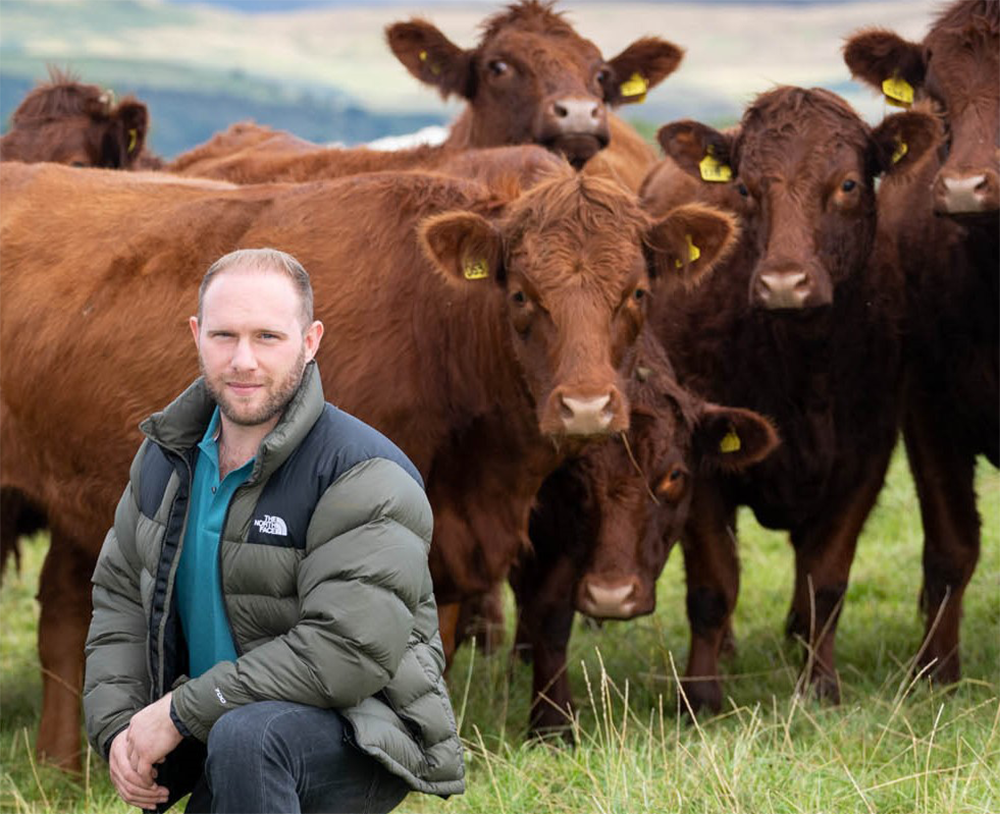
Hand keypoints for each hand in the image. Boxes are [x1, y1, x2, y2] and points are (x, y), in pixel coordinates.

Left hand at [110, 693, 183, 807]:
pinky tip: (153, 783)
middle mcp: (133, 735)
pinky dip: (147, 780)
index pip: (132, 740)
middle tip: (150, 768)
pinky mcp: (146, 756)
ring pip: (134, 767)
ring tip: (153, 777)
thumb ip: (156, 720)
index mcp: (135, 723)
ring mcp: (138, 746)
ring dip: (142, 774)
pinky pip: (142, 773)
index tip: (149, 753)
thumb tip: (165, 720)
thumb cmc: (176, 708)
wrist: (177, 711)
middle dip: (139, 763)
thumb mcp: (159, 711)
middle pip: (130, 755)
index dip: (140, 749)